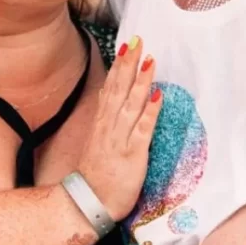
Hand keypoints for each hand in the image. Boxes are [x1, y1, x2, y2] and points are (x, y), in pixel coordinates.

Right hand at [77, 36, 160, 220]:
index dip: (120, 66)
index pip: (111, 88)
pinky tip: (158, 96)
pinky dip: (150, 111)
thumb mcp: (97, 140)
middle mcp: (110, 127)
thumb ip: (104, 116)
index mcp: (102, 123)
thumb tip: (107, 92)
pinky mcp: (133, 154)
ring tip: (150, 60)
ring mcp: (120, 139)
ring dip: (141, 81)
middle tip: (138, 41)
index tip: (128, 46)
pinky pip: (142, 129)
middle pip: (120, 90)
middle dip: (130, 64)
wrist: (87, 203)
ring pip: (131, 104)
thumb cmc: (95, 174)